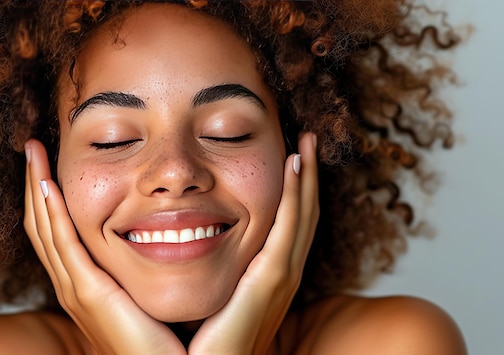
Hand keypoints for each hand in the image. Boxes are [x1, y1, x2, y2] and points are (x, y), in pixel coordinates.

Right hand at [23, 139, 185, 354]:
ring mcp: (78, 290)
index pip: (61, 231)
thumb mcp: (153, 290)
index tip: (51, 162)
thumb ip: (150, 265)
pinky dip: (52, 215)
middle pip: (45, 226)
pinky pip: (64, 246)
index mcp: (90, 283)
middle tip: (32, 149)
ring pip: (47, 230)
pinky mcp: (90, 294)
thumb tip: (171, 232)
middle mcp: (76, 285)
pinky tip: (48, 187)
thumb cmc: (172, 336)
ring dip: (38, 190)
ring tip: (33, 155)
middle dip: (37, 186)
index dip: (52, 198)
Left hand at [188, 132, 319, 354]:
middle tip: (307, 140)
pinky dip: (297, 194)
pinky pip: (289, 226)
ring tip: (307, 143)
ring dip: (307, 176)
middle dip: (309, 176)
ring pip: (303, 214)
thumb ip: (209, 270)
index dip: (296, 191)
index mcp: (269, 277)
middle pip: (304, 214)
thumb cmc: (197, 345)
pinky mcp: (272, 279)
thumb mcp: (209, 298)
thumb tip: (185, 241)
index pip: (289, 225)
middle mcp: (284, 274)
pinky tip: (295, 165)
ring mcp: (282, 276)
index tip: (291, 158)